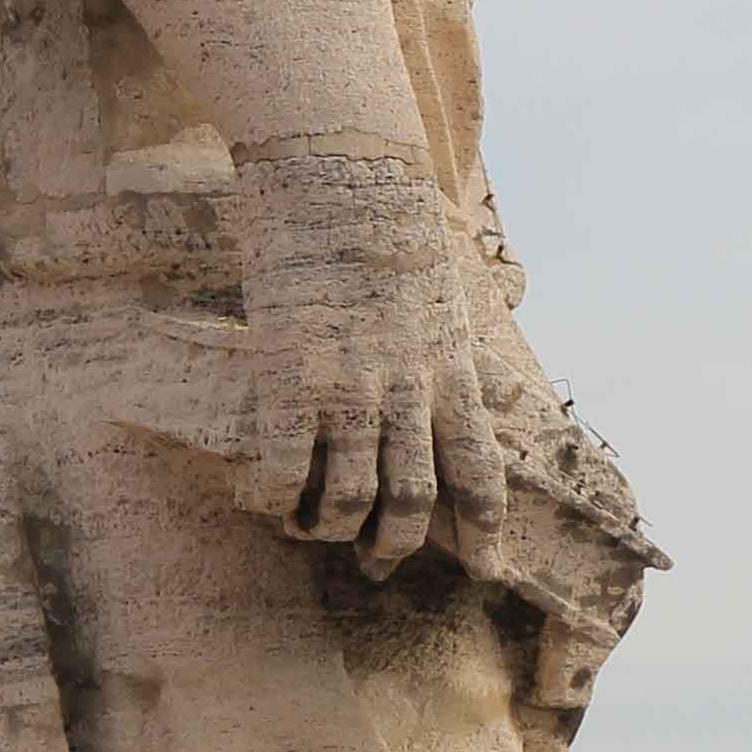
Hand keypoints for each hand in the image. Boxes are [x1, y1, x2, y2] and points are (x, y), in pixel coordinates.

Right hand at [232, 138, 505, 580]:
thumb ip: (458, 353)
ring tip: (310, 529)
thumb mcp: (444, 296)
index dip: (485, 532)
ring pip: (350, 501)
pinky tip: (262, 502)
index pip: (480, 473)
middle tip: (376, 566)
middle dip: (395, 547)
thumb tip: (490, 386)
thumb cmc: (387, 230)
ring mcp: (349, 390)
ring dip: (330, 530)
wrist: (338, 180)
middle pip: (412, 502)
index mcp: (452, 373)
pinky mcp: (290, 380)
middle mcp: (408, 393)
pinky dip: (273, 502)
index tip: (485, 570)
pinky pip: (283, 472)